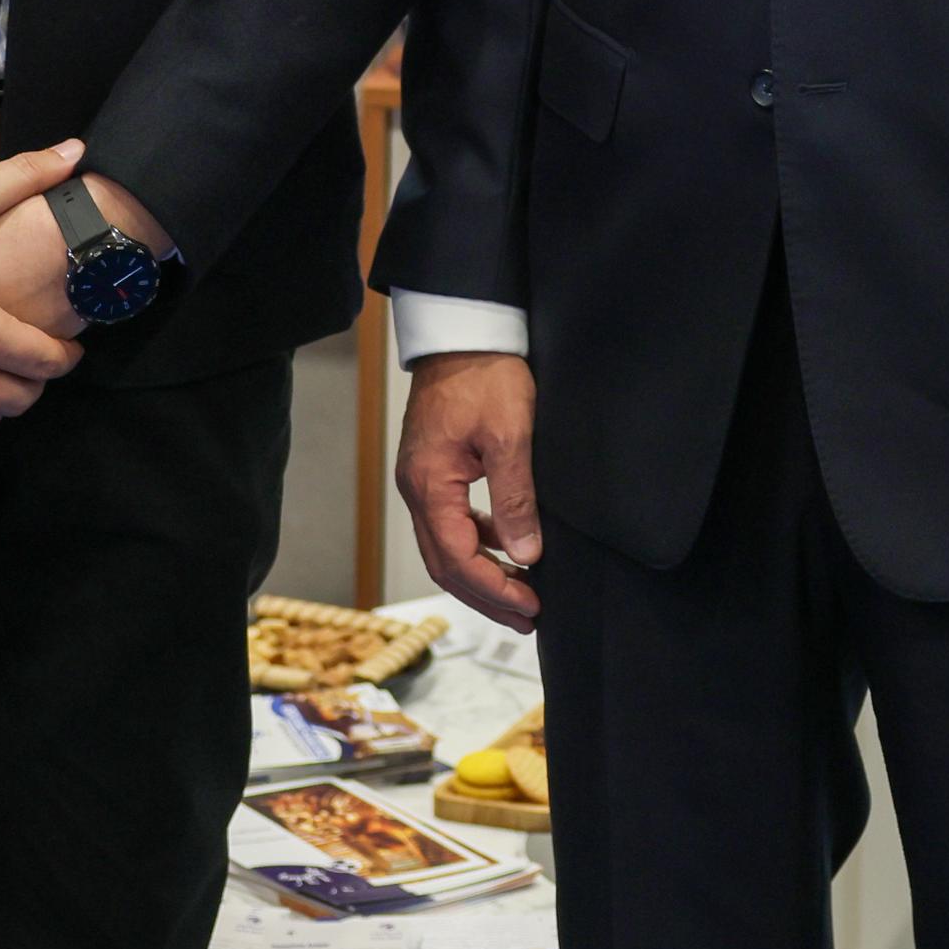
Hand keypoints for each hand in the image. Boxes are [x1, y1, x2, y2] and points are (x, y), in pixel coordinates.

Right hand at [397, 351, 542, 626]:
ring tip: (521, 594)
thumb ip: (515, 499)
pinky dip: (478, 542)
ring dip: (483, 574)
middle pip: (446, 563)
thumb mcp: (511, 436)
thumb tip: (525, 555)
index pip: (458, 559)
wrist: (464, 330)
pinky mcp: (435, 468)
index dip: (495, 590)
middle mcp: (417, 488)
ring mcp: (422, 479)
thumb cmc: (485, 374)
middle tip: (527, 618)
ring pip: (447, 545)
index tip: (531, 606)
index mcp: (430, 485)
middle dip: (487, 595)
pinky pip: (452, 520)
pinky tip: (505, 546)